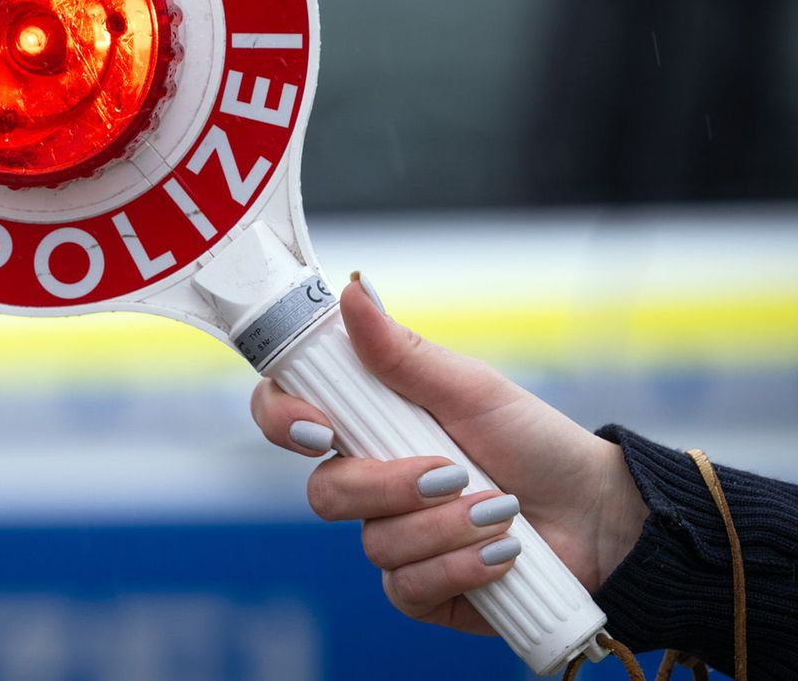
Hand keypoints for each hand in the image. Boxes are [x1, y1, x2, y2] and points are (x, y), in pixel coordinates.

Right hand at [250, 275, 647, 634]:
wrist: (597, 514)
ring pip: (374, 544)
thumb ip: (402, 351)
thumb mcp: (470, 388)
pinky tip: (499, 554)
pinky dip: (459, 569)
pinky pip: (406, 587)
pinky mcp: (419, 589)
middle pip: (324, 492)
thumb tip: (354, 291)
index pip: (289, 418)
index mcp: (369, 425)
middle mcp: (371, 484)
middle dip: (389, 486)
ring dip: (446, 527)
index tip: (322, 427)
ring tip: (499, 511)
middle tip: (449, 472)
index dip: (284, 421)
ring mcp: (392, 538)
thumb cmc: (534, 441)